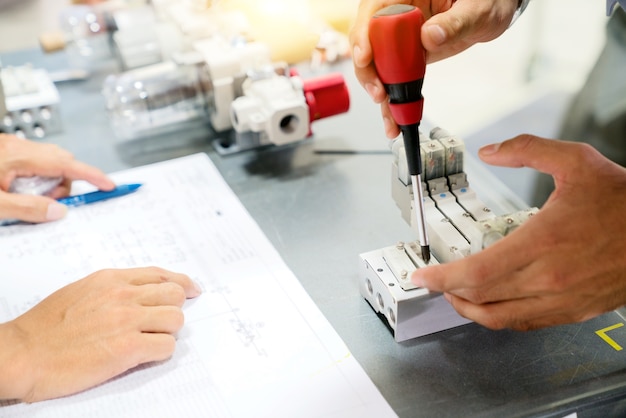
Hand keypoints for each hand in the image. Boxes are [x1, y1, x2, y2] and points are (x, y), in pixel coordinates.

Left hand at [0, 134, 114, 222]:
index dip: (91, 175)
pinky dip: (37, 178)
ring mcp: (10, 147)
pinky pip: (34, 163)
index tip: (108, 185)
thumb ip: (27, 208)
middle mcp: (16, 146)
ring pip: (49, 162)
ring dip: (49, 182)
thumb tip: (58, 211)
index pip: (65, 164)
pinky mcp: (5, 152)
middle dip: (63, 183)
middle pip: (61, 161)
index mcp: (16, 156)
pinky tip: (20, 190)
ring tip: (28, 197)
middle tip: (49, 203)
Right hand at [0, 267, 201, 401]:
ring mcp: (127, 321)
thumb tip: (140, 292)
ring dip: (167, 332)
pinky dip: (160, 353)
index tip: (193, 289)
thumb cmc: (46, 327)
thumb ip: (114, 289)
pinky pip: (166, 347)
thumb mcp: (82, 291)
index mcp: (112, 279)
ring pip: (176, 319)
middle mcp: (124, 295)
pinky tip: (143, 355)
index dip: (182, 283)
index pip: (161, 274)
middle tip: (163, 322)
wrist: (23, 353)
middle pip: (175, 294)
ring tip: (148, 340)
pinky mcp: (127, 348)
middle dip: (173, 308)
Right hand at [350, 0, 518, 137]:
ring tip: (391, 117)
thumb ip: (455, 22)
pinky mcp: (407, 57)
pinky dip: (396, 101)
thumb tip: (430, 36)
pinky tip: (397, 119)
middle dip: (369, 71)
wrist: (494, 9)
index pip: (373, 10)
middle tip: (380, 93)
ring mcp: (401, 38)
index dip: (364, 35)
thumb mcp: (477, 8)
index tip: (366, 57)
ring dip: (381, 92)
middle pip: (368, 42)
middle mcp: (399, 14)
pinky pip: (395, 78)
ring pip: (378, 65)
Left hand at [412, 135, 625, 330]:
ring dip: (469, 310)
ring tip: (453, 296)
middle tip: (431, 282)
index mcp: (543, 242)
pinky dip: (499, 317)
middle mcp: (549, 279)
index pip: (475, 273)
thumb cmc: (623, 201)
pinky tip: (491, 304)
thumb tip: (490, 152)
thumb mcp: (576, 161)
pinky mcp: (574, 311)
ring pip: (499, 319)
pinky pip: (525, 323)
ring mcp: (562, 301)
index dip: (441, 278)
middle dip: (447, 292)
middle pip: (480, 298)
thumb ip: (527, 150)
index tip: (422, 276)